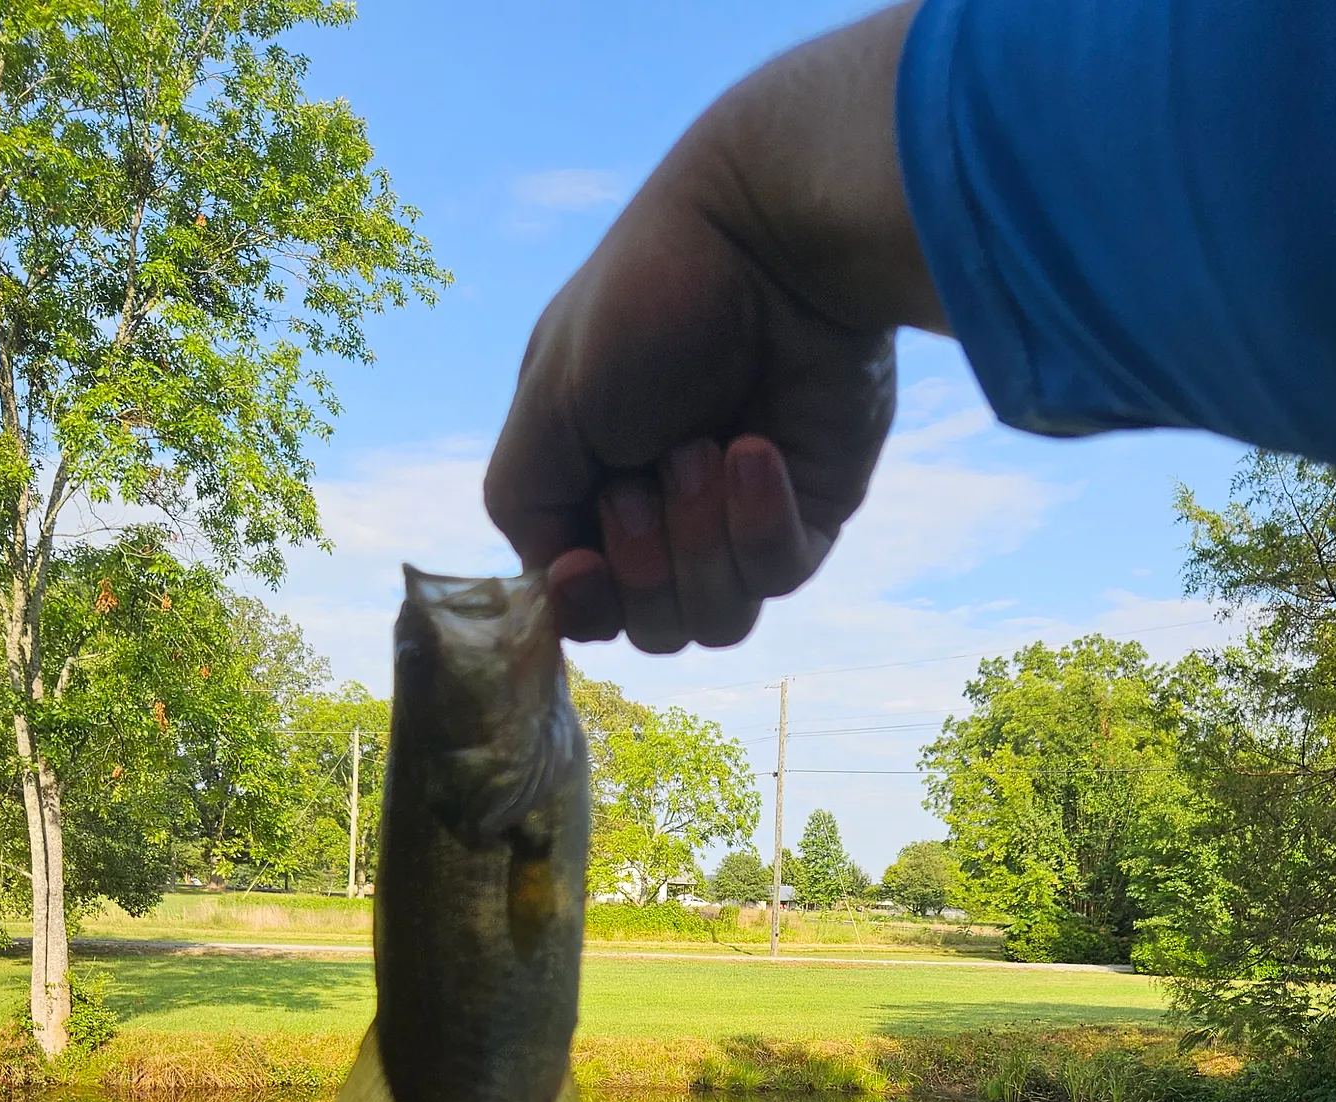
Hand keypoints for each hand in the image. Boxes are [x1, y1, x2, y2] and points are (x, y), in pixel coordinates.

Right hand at [483, 2, 946, 652]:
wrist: (769, 238)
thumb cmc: (646, 303)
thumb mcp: (547, 401)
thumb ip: (526, 503)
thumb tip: (552, 587)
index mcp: (591, 486)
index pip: (585, 604)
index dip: (585, 605)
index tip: (582, 563)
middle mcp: (665, 514)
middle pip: (651, 628)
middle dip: (645, 564)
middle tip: (649, 472)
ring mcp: (739, 518)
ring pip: (715, 620)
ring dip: (699, 542)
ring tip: (707, 446)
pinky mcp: (810, 513)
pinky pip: (777, 575)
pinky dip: (759, 521)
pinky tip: (757, 449)